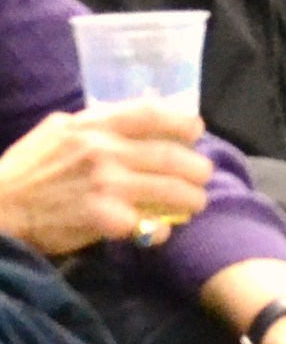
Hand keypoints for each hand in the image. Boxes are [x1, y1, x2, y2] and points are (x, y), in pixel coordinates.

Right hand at [0, 99, 210, 254]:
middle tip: (202, 177)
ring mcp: (107, 183)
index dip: (182, 122)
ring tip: (194, 203)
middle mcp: (104, 150)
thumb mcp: (55, 132)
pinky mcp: (105, 217)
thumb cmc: (25, 171)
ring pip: (174, 190)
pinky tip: (160, 230)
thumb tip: (134, 121)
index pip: (151, 114)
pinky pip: (152, 224)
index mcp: (93, 124)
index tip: (196, 131)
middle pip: (174, 156)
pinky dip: (162, 229)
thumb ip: (94, 124)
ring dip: (192, 199)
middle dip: (198, 169)